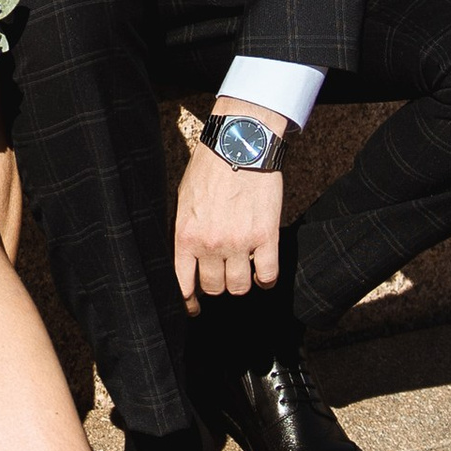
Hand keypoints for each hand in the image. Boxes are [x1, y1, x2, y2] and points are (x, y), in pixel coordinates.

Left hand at [172, 140, 283, 311]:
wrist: (239, 143)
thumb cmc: (210, 168)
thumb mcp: (184, 200)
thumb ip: (185, 231)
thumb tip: (186, 258)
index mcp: (186, 235)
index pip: (183, 285)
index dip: (189, 302)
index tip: (194, 306)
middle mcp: (211, 244)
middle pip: (215, 288)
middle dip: (218, 284)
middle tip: (224, 273)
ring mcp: (239, 242)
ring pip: (240, 287)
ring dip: (242, 282)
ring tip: (244, 270)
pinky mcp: (265, 236)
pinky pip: (267, 275)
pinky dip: (266, 280)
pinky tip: (263, 273)